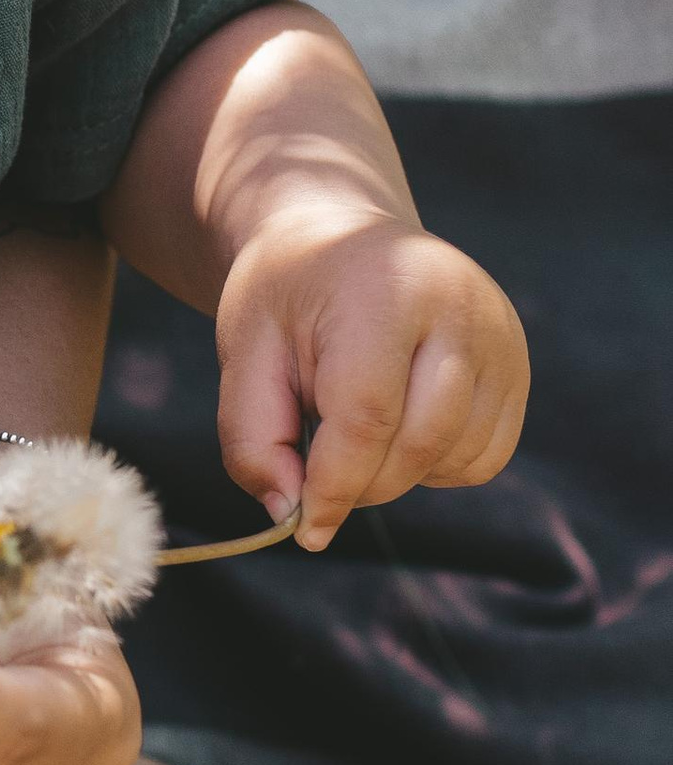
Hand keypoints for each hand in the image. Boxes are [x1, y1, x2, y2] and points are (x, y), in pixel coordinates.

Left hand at [214, 211, 528, 546]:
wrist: (342, 234)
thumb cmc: (289, 294)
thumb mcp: (245, 349)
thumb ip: (253, 436)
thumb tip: (289, 513)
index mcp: (384, 291)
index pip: (368, 414)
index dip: (335, 484)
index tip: (306, 529)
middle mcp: (460, 307)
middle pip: (421, 442)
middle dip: (364, 484)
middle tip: (318, 472)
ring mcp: (500, 335)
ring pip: (457, 456)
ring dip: (399, 474)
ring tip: (358, 424)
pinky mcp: (518, 363)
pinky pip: (487, 456)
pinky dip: (438, 466)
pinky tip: (400, 427)